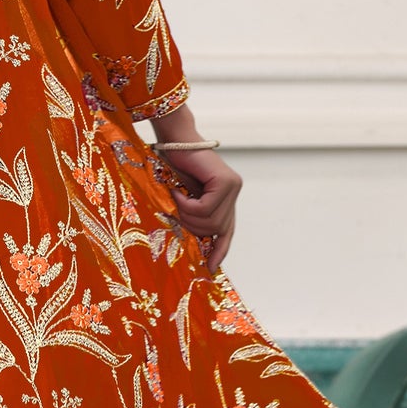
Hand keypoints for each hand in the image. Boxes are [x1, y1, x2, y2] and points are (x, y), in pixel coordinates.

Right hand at [166, 147, 241, 270]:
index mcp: (226, 199)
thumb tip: (193, 246)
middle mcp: (233, 192)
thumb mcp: (184, 198)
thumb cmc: (172, 166)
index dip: (219, 250)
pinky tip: (177, 191)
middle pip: (216, 229)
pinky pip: (206, 208)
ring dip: (187, 214)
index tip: (210, 268)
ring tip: (174, 199)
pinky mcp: (225, 181)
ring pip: (211, 221)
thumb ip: (193, 216)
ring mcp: (232, 186)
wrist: (173, 139)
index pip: (227, 231)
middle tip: (174, 211)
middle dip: (191, 226)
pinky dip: (187, 204)